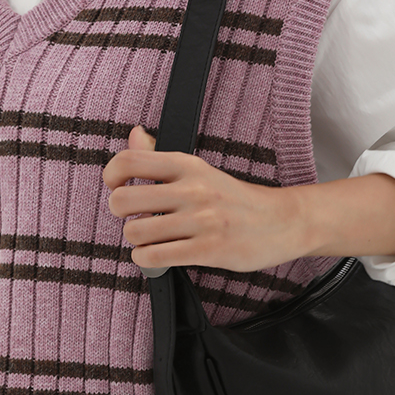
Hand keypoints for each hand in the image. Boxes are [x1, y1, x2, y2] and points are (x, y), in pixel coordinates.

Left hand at [102, 125, 304, 272]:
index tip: (116, 187)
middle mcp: (192, 190)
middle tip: (135, 217)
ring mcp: (200, 221)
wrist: (283, 222)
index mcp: (188, 166)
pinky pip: (153, 258)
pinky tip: (157, 256)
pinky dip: (146, 261)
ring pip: (135, 233)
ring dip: (136, 241)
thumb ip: (161, 156)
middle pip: (122, 200)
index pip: (130, 161)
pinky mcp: (207, 250)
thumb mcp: (200, 171)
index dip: (111, 176)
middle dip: (120, 214)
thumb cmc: (235, 199)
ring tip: (152, 239)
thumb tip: (134, 134)